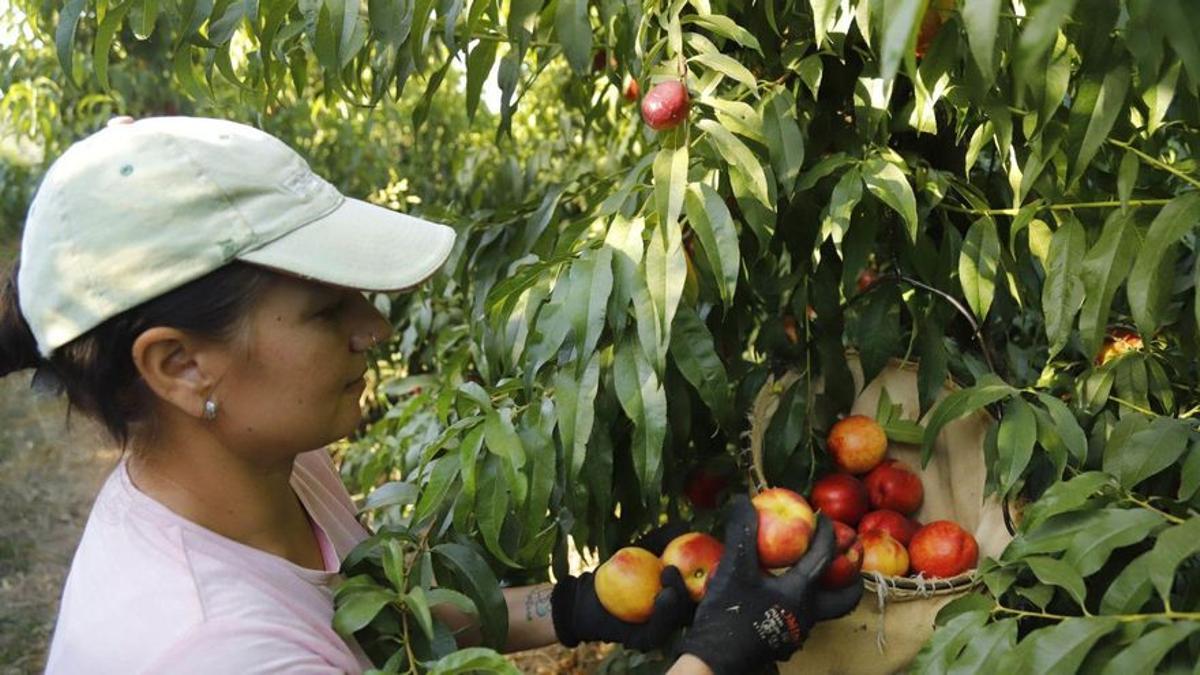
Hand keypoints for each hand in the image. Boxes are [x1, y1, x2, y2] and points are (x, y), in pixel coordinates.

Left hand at [550, 521, 695, 649]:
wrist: (587, 595)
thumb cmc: (617, 570)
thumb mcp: (639, 549)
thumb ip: (662, 538)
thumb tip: (685, 525)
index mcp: (680, 595)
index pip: (701, 589)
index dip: (709, 577)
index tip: (705, 559)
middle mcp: (676, 615)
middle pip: (694, 605)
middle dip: (690, 587)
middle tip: (671, 568)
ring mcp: (663, 629)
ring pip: (678, 618)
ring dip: (678, 600)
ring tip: (667, 578)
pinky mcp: (647, 641)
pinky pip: (659, 631)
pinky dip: (663, 615)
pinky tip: (660, 597)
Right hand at [678, 496, 862, 674]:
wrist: (715, 659)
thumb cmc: (727, 615)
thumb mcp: (733, 568)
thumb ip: (742, 533)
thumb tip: (744, 500)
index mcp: (800, 593)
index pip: (824, 557)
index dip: (826, 533)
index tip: (823, 517)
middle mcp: (807, 615)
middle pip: (844, 598)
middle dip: (850, 577)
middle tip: (846, 558)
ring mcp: (797, 632)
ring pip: (824, 610)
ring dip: (824, 590)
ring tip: (812, 573)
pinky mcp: (784, 642)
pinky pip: (803, 619)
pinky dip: (803, 602)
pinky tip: (782, 594)